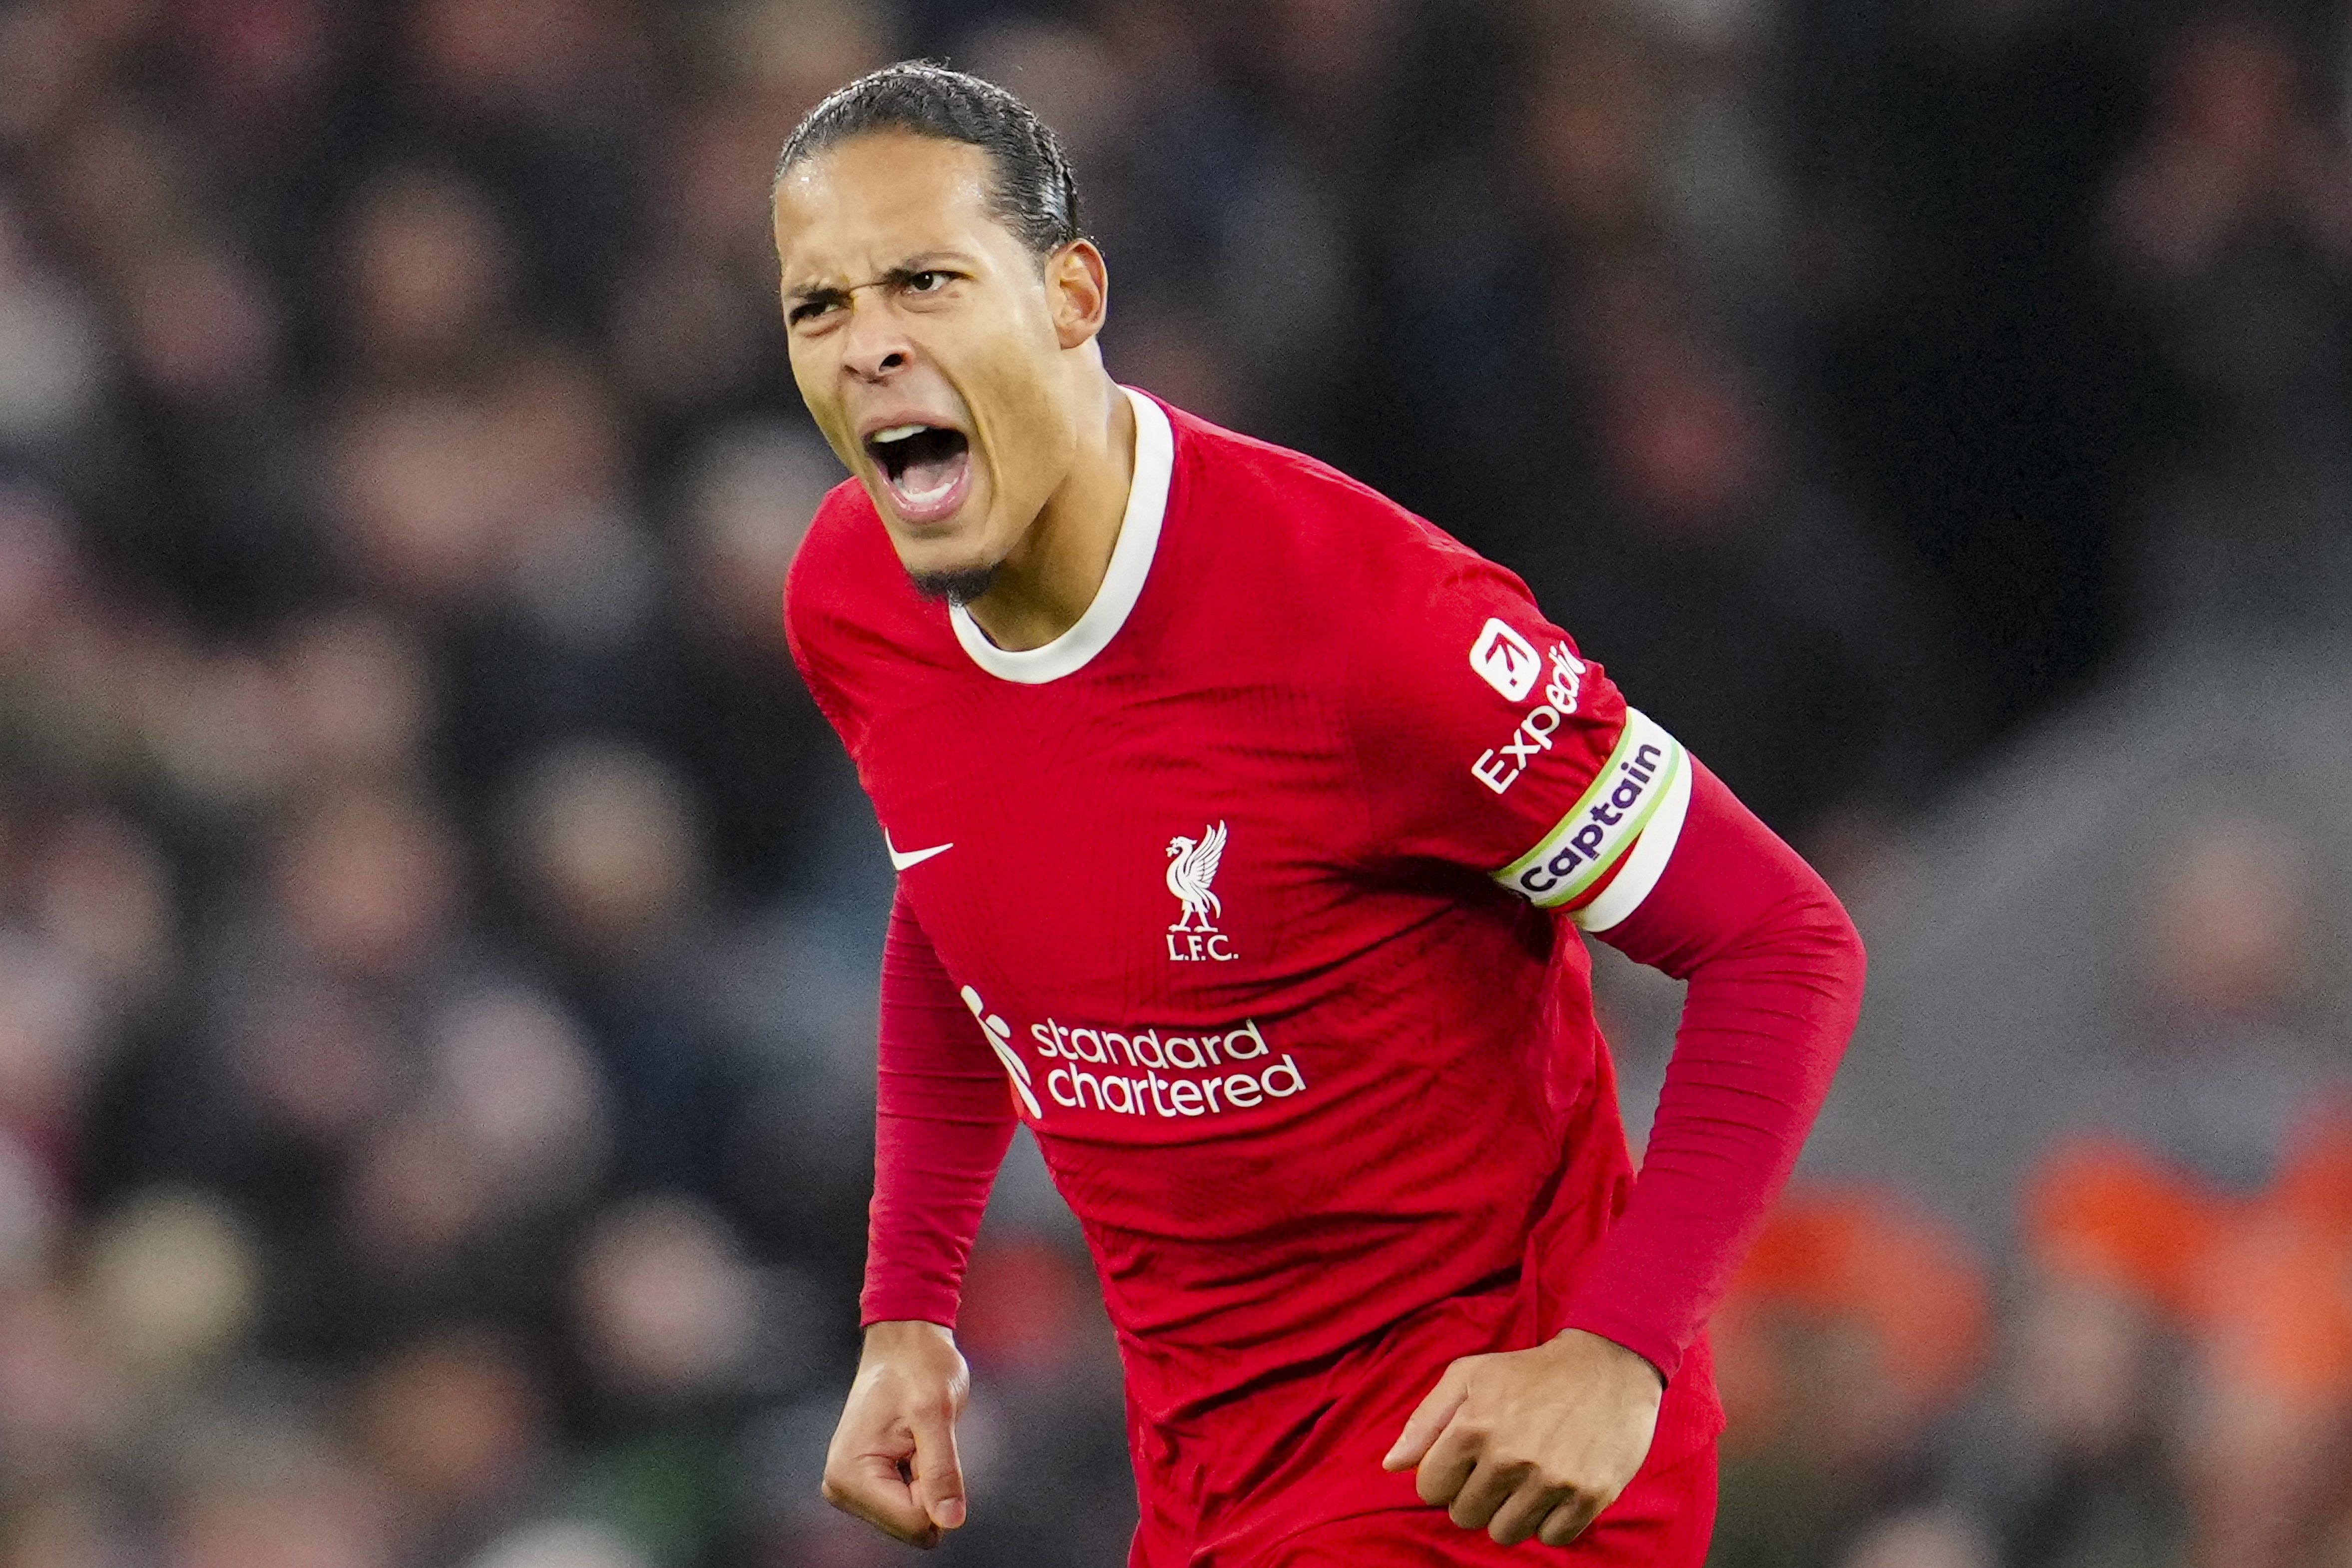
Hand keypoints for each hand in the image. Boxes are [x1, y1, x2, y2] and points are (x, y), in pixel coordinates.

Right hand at [821, 1319, 971, 1546]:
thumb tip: (951, 1521)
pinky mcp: (863, 1484)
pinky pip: (906, 1506)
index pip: (914, 1521)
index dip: (938, 1488)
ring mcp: (850, 1488)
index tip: (928, 1442)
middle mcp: (841, 1487)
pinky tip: (910, 1447)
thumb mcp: (936, 1413)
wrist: (903, 1342)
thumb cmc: (919, 1366)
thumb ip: (941, 1470)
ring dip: (925, 1482)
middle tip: (921, 1440)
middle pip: (910, 1526)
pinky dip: (919, 1480)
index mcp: (851, 1474)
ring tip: (915, 1440)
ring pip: (911, 1519)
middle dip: (930, 1487)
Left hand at [1382, 1328, 1663, 1547]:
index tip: (1466, 1462)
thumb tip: (1391, 1466)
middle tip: (1500, 1468)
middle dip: (1476, 1496)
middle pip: (1465, 1516)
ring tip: (1527, 1479)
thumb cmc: (1530, 1372)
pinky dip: (1550, 1521)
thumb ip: (1425, 1421)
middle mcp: (1509, 1457)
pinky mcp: (1589, 1495)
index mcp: (1472, 1427)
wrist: (1608, 1366)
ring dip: (1511, 1512)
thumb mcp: (1469, 1375)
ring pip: (1505, 1534)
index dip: (1444, 1477)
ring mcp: (1551, 1479)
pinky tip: (1556, 1489)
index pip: (1430, 1489)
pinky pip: (1551, 1538)